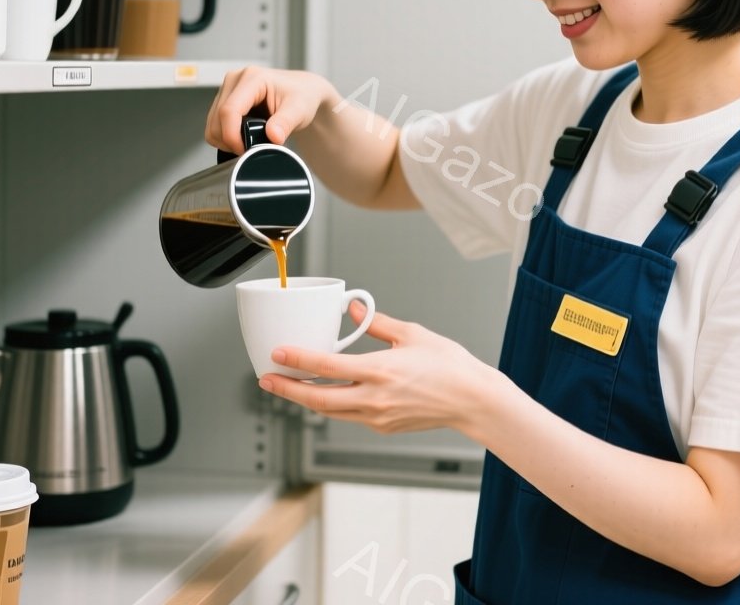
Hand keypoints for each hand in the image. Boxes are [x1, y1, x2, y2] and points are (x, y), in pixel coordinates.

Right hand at [205, 66, 339, 151]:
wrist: (304, 92)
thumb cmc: (302, 96)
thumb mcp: (300, 110)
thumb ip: (285, 122)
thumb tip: (273, 136)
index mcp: (253, 78)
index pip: (229, 110)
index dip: (232, 135)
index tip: (245, 151)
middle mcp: (236, 80)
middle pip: (216, 119)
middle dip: (230, 140)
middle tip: (251, 149)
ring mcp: (228, 89)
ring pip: (212, 123)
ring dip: (226, 139)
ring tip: (249, 142)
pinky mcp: (225, 99)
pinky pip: (215, 124)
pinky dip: (225, 136)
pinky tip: (243, 136)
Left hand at [258, 303, 501, 435]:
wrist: (473, 401)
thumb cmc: (450, 367)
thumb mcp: (413, 334)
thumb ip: (378, 324)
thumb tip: (355, 312)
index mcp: (380, 370)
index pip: (326, 366)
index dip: (296, 360)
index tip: (276, 353)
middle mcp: (374, 397)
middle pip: (317, 398)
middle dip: (288, 390)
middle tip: (267, 380)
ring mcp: (378, 416)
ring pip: (330, 411)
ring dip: (306, 399)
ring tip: (289, 387)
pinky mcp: (383, 426)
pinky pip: (349, 416)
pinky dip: (333, 405)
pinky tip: (326, 393)